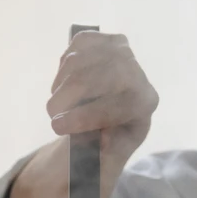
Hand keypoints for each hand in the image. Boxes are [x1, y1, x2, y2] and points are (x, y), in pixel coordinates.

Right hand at [48, 31, 158, 162]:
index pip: (117, 106)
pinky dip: (63, 67)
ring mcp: (123, 51)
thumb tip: (98, 140)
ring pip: (80, 61)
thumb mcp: (106, 157)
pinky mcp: (105, 39)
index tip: (56, 127)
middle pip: (97, 78)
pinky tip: (64, 83)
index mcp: (145, 104)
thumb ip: (101, 154)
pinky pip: (76, 45)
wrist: (110, 116)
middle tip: (51, 116)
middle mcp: (138, 74)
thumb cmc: (107, 141)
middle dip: (66, 98)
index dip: (85, 116)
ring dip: (60, 86)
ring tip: (57, 105)